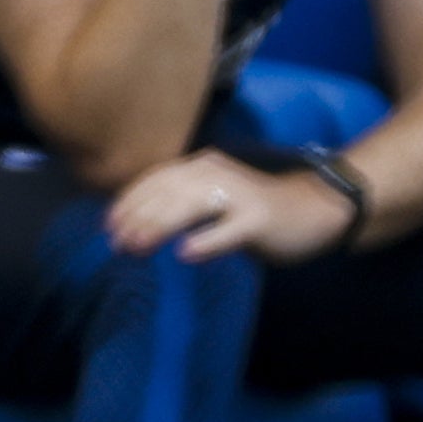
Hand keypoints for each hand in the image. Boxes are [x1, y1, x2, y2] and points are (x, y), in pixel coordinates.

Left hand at [105, 149, 355, 264]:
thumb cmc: (256, 210)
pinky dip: (206, 241)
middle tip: (115, 243)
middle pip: (167, 191)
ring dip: (160, 227)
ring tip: (137, 248)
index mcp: (202, 167)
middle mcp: (216, 173)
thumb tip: (138, 224)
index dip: (129, 201)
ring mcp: (239, 195)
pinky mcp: (259, 219)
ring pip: (191, 206)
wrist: (314, 209)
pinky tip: (186, 254)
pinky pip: (228, 230)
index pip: (156, 179)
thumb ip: (183, 204)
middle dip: (137, 217)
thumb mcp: (215, 199)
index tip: (108, 225)